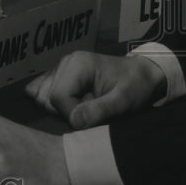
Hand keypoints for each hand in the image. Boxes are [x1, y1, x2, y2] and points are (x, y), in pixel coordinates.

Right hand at [25, 51, 167, 129]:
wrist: (143, 74)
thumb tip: (74, 122)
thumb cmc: (136, 86)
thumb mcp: (124, 101)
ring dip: (62, 109)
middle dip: (67, 111)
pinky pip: (42, 91)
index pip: (57, 97)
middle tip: (92, 110)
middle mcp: (64, 62)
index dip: (72, 114)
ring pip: (42, 96)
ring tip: (86, 105)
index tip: (93, 119)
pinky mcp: (60, 75)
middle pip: (47, 97)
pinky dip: (54, 103)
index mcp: (77, 64)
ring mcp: (60, 68)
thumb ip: (100, 110)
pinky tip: (72, 104)